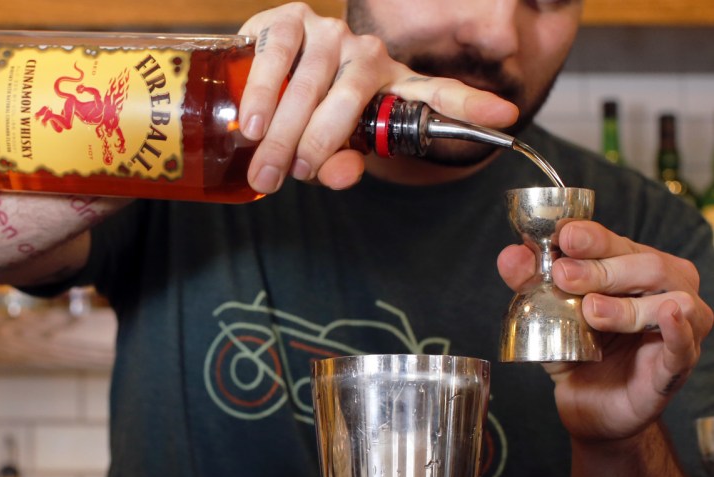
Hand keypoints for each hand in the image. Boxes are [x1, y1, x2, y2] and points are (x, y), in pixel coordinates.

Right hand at [237, 2, 517, 193]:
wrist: (267, 76)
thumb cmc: (306, 119)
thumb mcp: (329, 150)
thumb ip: (339, 163)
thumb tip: (337, 174)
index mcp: (390, 85)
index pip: (436, 94)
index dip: (469, 105)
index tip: (504, 116)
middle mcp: (367, 54)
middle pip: (351, 98)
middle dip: (317, 144)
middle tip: (287, 177)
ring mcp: (330, 33)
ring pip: (311, 83)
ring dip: (284, 131)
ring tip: (266, 167)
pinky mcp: (290, 18)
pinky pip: (277, 55)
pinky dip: (262, 92)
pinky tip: (251, 122)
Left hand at [497, 220, 713, 442]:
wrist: (586, 403)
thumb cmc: (574, 349)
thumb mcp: (545, 312)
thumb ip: (528, 282)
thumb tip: (510, 255)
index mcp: (631, 266)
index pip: (617, 242)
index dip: (593, 237)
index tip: (565, 236)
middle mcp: (662, 288)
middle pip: (645, 264)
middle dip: (601, 269)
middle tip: (564, 275)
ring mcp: (677, 325)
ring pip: (669, 298)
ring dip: (626, 304)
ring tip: (591, 310)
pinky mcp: (677, 364)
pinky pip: (684, 344)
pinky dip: (677, 329)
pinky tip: (668, 315)